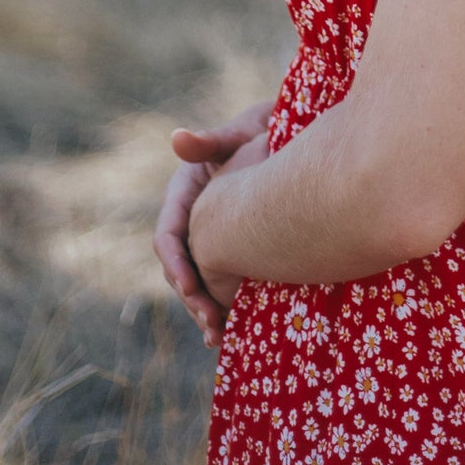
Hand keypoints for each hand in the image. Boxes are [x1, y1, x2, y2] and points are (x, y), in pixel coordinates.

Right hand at [154, 98, 273, 346]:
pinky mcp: (233, 247)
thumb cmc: (267, 128)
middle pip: (180, 267)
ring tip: (216, 335)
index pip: (168, 236)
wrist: (295, 135)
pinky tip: (229, 330)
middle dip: (192, 298)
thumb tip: (178, 138)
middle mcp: (192, 217)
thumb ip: (214, 142)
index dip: (177, 264)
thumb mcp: (243, 133)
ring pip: (199, 280)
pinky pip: (221, 281)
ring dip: (204, 310)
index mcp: (184, 192)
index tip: (191, 287)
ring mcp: (211, 234)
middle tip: (209, 323)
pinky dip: (222, 306)